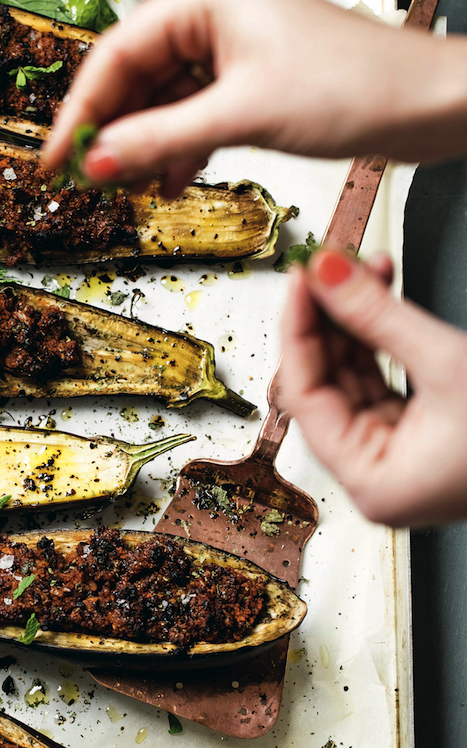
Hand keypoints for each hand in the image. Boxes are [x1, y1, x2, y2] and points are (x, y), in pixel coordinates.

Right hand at [43, 0, 466, 196]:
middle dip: (113, 131)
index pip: (117, 54)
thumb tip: (96, 163)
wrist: (423, 104)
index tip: (54, 158)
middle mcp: (214, 13)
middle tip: (85, 179)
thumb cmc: (349, 87)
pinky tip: (174, 179)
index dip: (80, 111)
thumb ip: (159, 141)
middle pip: (137, 76)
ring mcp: (233, 46)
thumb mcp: (239, 117)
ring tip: (130, 187)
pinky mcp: (252, 77)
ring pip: (166, 98)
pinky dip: (182, 147)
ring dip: (147, 144)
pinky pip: (196, 111)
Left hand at [279, 248, 466, 527]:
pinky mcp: (422, 433)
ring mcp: (399, 455)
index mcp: (374, 483)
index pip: (305, 394)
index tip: (301, 278)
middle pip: (326, 383)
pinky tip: (379, 292)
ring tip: (362, 267)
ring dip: (357, 319)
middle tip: (328, 264)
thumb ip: (378, 316)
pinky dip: (382, 337)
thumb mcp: (449, 362)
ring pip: (354, 375)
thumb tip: (327, 273)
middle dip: (329, 317)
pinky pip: (383, 377)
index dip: (298, 329)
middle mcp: (379, 476)